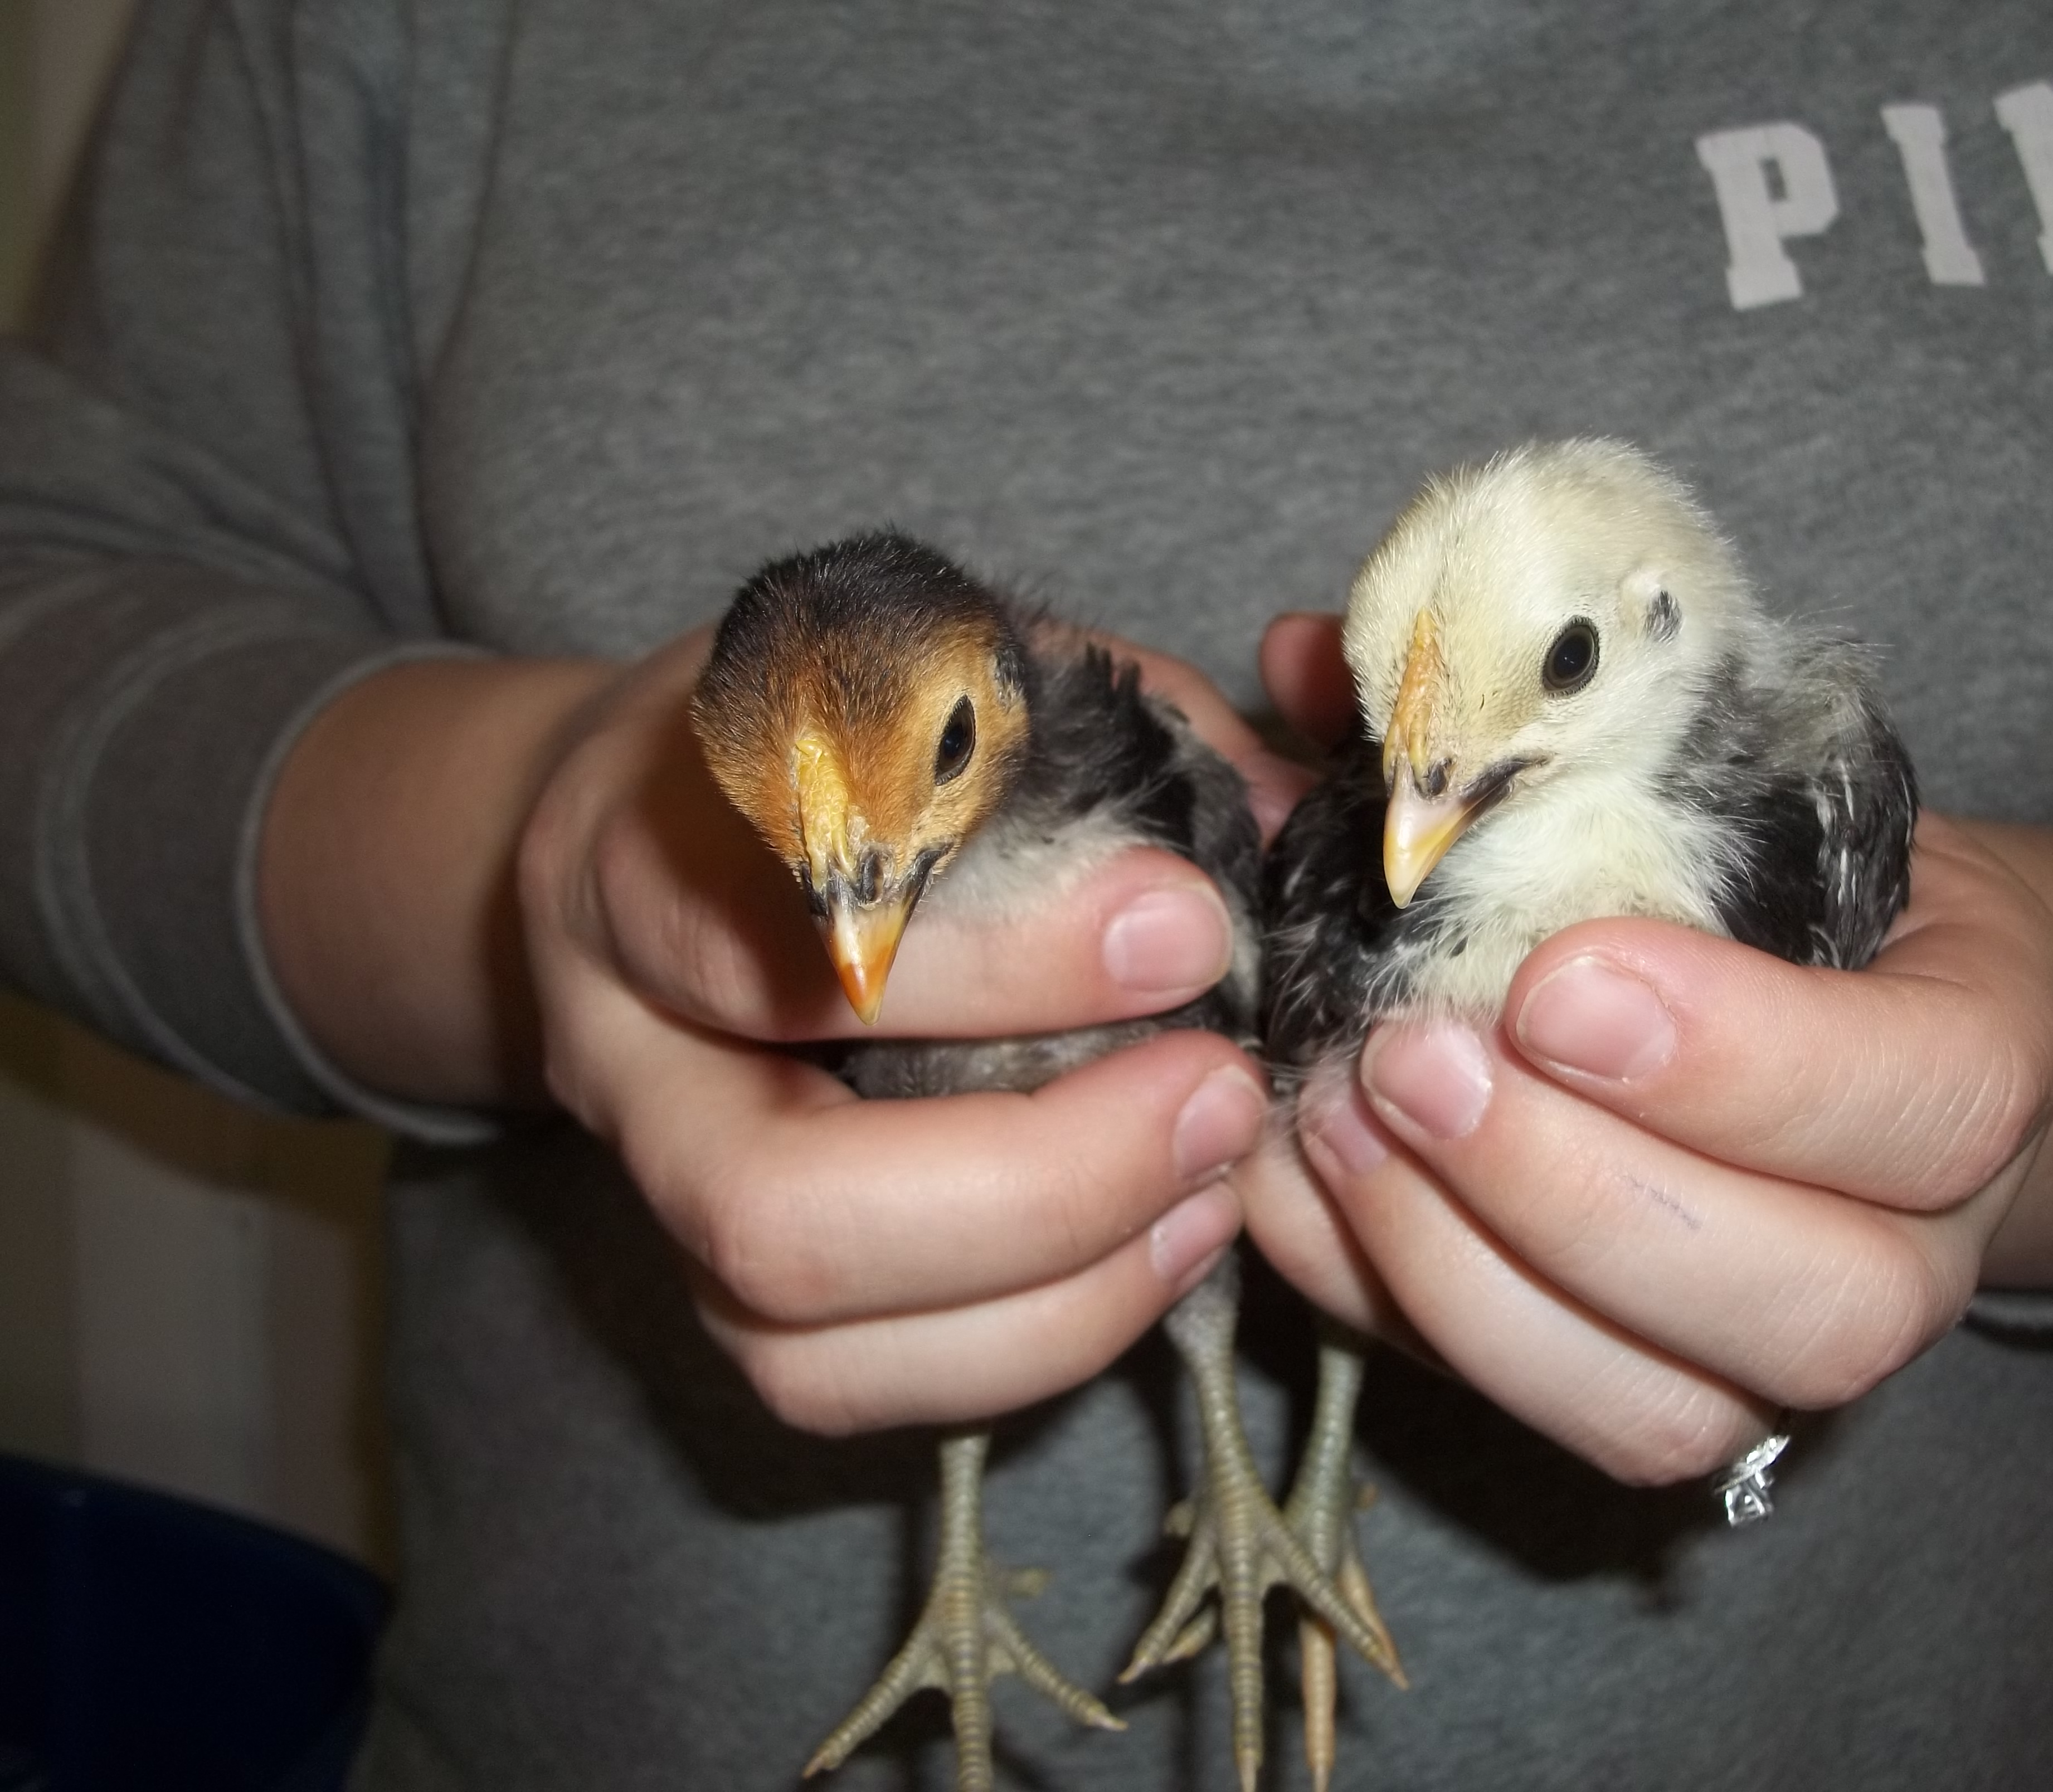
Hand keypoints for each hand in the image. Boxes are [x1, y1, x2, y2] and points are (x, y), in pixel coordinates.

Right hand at [269, 626, 1298, 1436]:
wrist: (661, 827)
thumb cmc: (835, 740)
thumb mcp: (952, 673)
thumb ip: (1107, 727)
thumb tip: (1278, 821)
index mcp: (651, 844)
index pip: (786, 928)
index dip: (997, 953)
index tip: (1190, 924)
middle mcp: (619, 1042)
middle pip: (775, 1201)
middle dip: (1039, 1179)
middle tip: (1222, 1095)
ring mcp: (656, 1189)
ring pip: (802, 1337)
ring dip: (1051, 1289)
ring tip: (1215, 1187)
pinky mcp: (711, 1285)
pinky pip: (841, 1387)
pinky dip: (1026, 1344)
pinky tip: (1162, 1245)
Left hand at [1237, 611, 2052, 1484]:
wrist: (1825, 1006)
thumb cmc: (1758, 864)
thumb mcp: (1718, 765)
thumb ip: (1543, 718)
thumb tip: (1314, 652)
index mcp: (1978, 1058)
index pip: (1933, 1103)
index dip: (1742, 1059)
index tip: (1557, 976)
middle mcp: (1912, 1248)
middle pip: (1812, 1307)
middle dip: (1580, 1190)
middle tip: (1417, 1056)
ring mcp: (1774, 1358)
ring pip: (1660, 1411)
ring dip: (1470, 1275)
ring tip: (1340, 1115)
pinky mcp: (1637, 1393)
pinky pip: (1520, 1414)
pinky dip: (1383, 1306)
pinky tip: (1291, 1182)